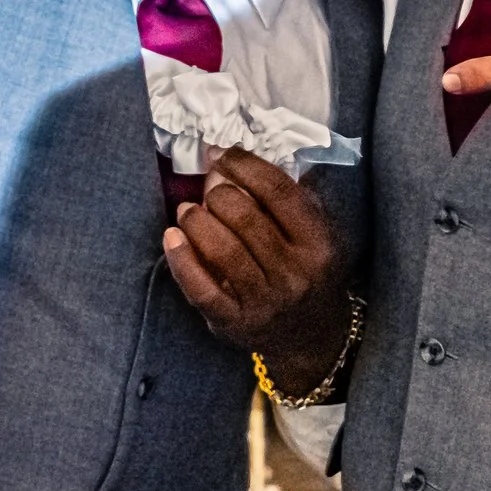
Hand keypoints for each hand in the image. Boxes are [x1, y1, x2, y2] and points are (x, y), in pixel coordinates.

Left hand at [164, 148, 352, 392]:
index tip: (221, 154)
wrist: (311, 337)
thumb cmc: (307, 272)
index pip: (278, 192)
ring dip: (196, 220)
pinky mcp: (235, 322)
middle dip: (218, 193)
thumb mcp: (313, 233)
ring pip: (222, 249)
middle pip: (245, 217)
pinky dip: (181, 260)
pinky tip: (172, 237)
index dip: (244, 165)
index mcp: (318, 244)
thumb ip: (281, 197)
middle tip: (210, 188)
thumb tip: (225, 164)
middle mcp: (295, 274)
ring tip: (187, 210)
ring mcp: (265, 301)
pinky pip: (201, 289)